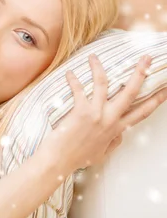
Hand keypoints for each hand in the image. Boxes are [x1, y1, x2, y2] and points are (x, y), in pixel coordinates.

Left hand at [43, 54, 166, 171]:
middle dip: (140, 73)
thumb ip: (114, 142)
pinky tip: (69, 72)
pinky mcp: (81, 111)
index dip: (156, 100)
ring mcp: (97, 114)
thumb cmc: (78, 158)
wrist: (60, 161)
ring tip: (94, 56)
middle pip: (130, 92)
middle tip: (146, 58)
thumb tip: (121, 134)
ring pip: (103, 83)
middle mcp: (110, 119)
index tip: (165, 89)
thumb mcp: (103, 153)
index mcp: (117, 129)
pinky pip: (78, 89)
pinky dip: (73, 79)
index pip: (142, 112)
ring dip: (98, 67)